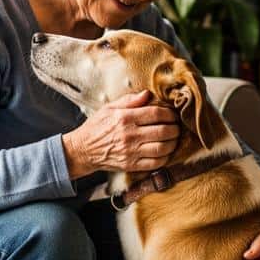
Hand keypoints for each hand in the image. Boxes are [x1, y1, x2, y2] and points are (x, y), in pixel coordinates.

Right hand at [62, 90, 179, 178]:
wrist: (83, 149)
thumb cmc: (97, 126)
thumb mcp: (109, 108)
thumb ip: (130, 101)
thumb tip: (148, 94)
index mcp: (125, 118)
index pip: (156, 114)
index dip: (169, 114)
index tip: (173, 115)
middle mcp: (129, 135)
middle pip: (163, 131)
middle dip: (175, 129)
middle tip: (176, 127)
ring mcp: (130, 152)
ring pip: (162, 148)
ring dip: (173, 143)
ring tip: (173, 139)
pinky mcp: (131, 165)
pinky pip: (155, 163)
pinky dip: (165, 158)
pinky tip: (165, 152)